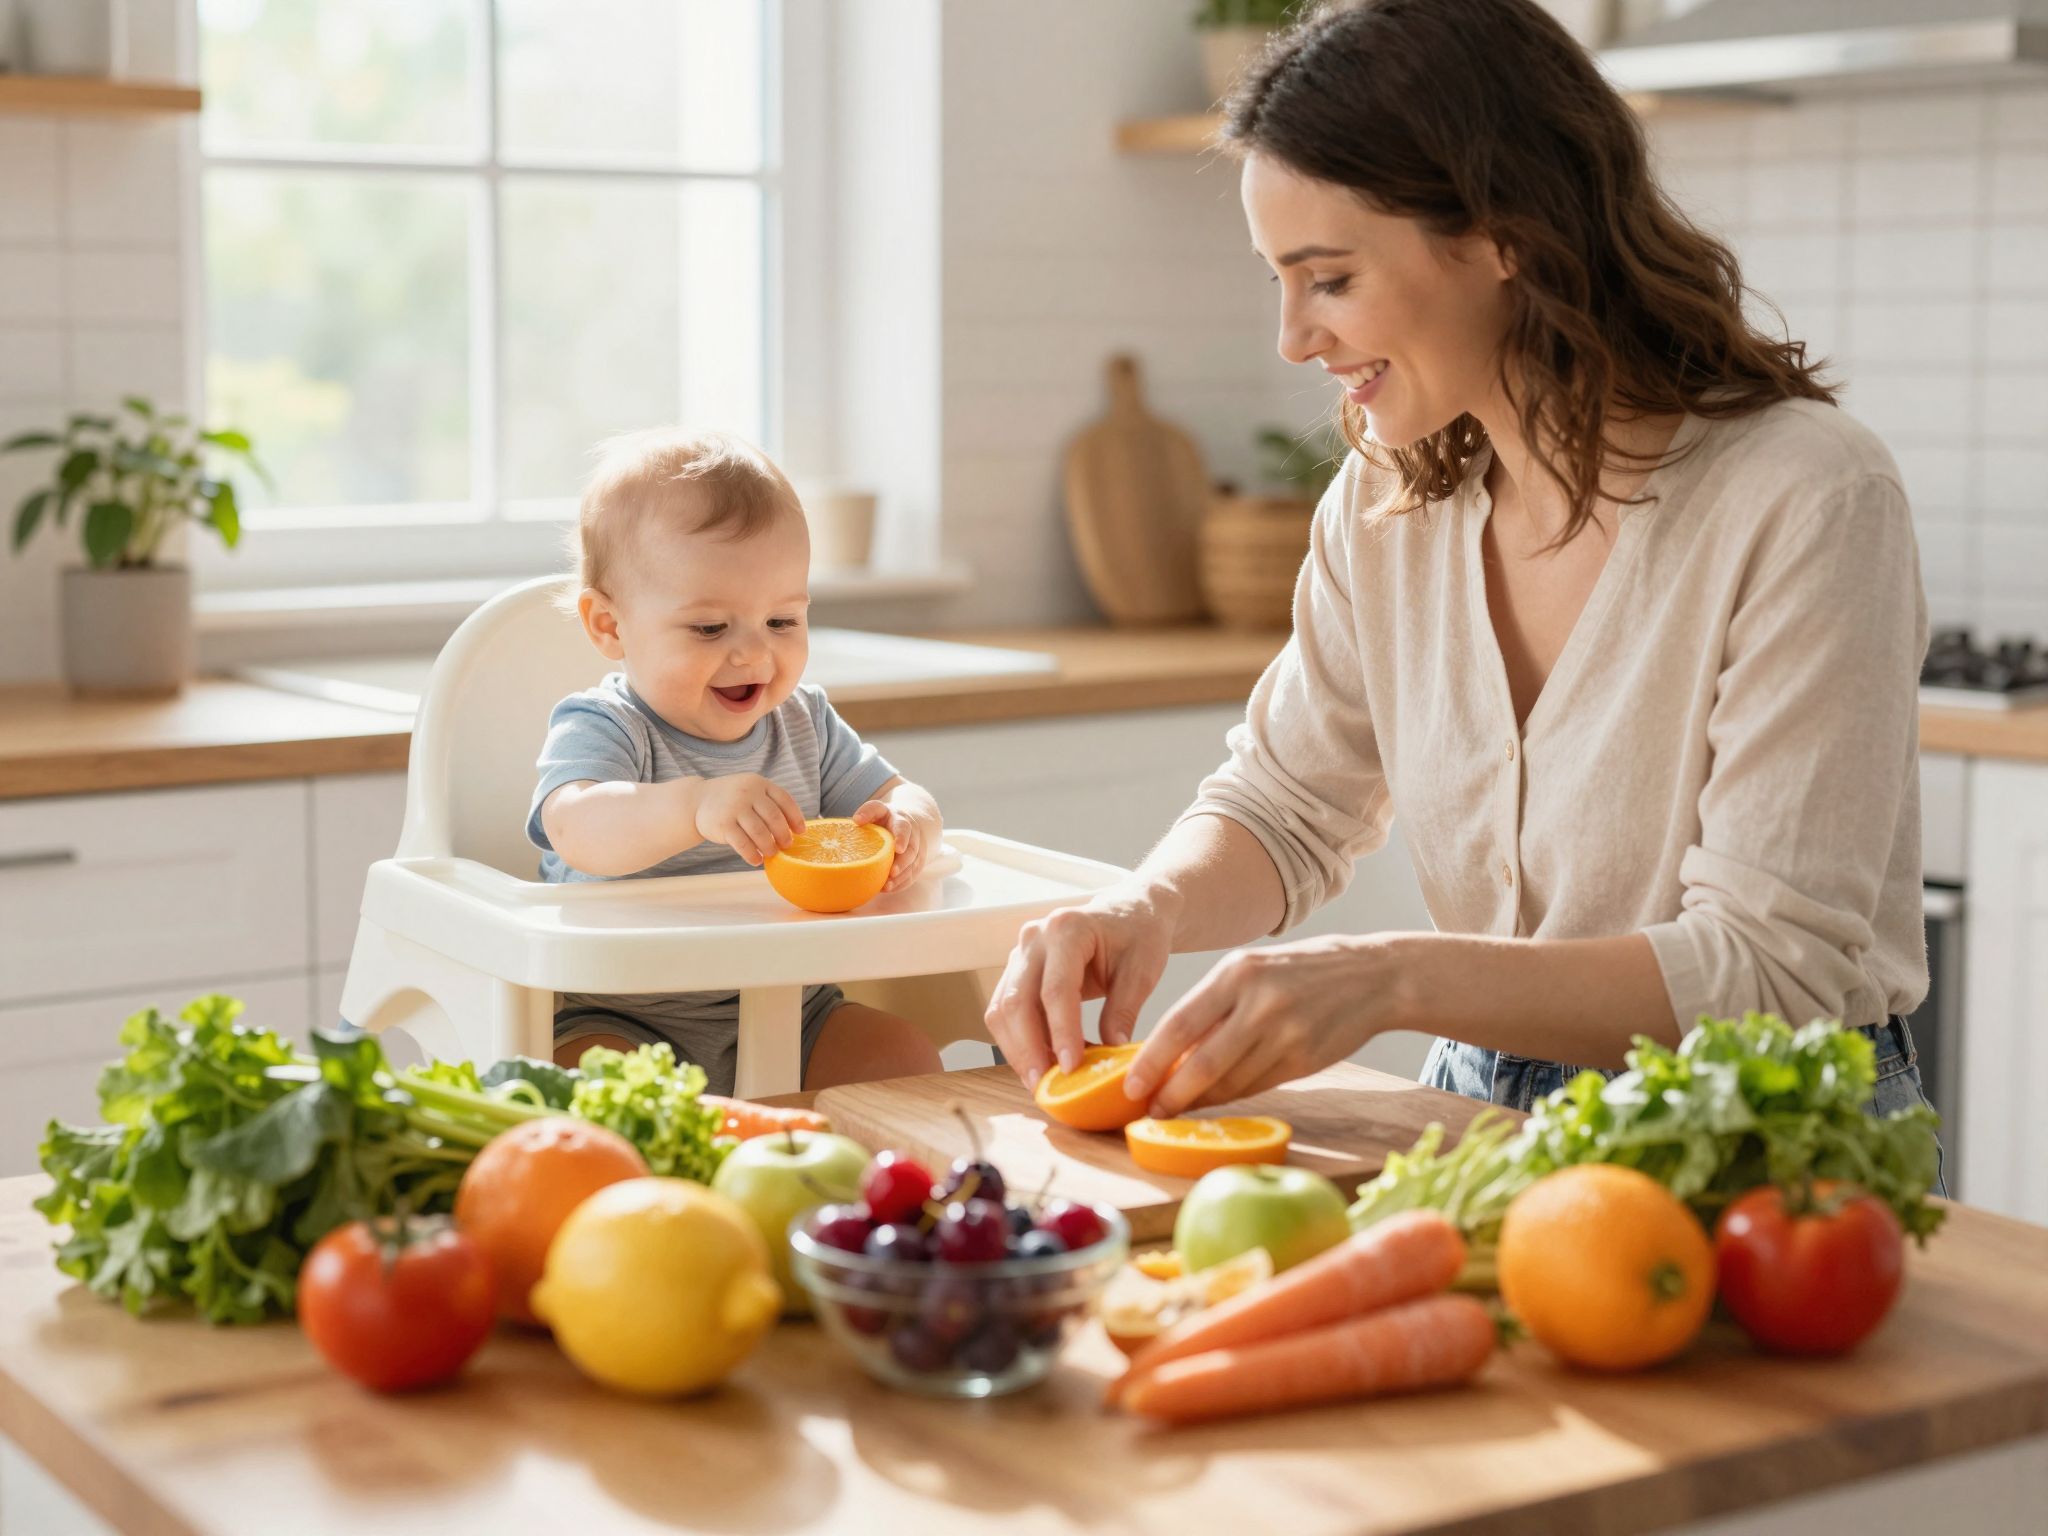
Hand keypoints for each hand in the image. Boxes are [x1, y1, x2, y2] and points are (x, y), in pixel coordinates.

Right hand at [692, 774, 804, 865]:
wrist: (696, 800)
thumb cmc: (731, 800)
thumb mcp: (750, 791)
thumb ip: (768, 803)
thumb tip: (794, 829)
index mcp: (759, 783)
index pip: (784, 800)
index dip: (795, 817)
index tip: (801, 831)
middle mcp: (748, 793)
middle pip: (774, 818)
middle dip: (783, 835)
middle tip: (786, 845)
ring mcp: (735, 808)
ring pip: (760, 833)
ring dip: (769, 847)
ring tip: (772, 853)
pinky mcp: (723, 825)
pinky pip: (743, 844)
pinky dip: (752, 854)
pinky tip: (756, 860)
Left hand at [852, 793, 940, 893]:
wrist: (906, 825)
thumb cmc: (886, 819)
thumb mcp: (878, 810)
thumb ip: (869, 811)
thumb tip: (856, 820)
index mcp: (901, 821)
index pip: (903, 828)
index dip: (901, 838)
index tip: (897, 848)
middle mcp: (912, 836)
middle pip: (911, 850)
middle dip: (902, 862)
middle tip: (892, 872)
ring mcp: (915, 851)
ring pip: (913, 865)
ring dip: (901, 877)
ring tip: (886, 886)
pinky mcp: (916, 863)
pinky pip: (911, 875)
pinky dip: (900, 883)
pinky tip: (888, 889)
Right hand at [983, 883, 1177, 1086]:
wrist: (1129, 911)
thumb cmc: (1139, 934)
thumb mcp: (1143, 969)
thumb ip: (1125, 1009)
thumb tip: (1111, 1053)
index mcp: (1067, 929)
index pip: (1056, 990)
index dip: (1061, 1032)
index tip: (1071, 1068)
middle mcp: (1035, 938)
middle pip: (1017, 1002)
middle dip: (1028, 1050)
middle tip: (1046, 1086)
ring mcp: (1021, 953)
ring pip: (1002, 1009)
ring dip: (1017, 1049)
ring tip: (1042, 1082)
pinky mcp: (1017, 970)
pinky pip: (1006, 1010)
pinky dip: (1018, 1040)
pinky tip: (1042, 1062)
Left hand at [1124, 933, 1405, 1115]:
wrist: (1373, 976)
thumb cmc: (1299, 971)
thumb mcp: (1252, 970)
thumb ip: (1214, 1007)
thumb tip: (1169, 1054)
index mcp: (1238, 973)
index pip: (1180, 1024)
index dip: (1151, 1062)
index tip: (1129, 1086)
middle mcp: (1260, 1003)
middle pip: (1202, 1062)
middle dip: (1171, 1092)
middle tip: (1148, 1109)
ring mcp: (1286, 1034)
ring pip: (1230, 1081)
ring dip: (1200, 1100)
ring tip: (1176, 1108)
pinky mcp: (1306, 1060)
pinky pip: (1257, 1086)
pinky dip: (1232, 1096)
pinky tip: (1216, 1100)